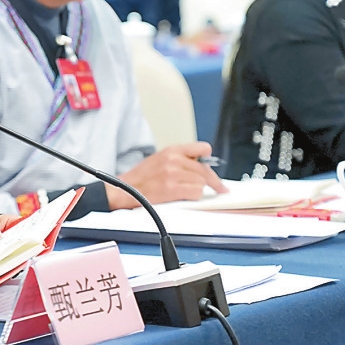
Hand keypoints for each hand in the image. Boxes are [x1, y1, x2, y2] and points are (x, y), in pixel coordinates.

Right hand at [107, 142, 224, 208]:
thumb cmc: (140, 178)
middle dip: (213, 181)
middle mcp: (174, 159)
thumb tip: (199, 166)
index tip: (212, 168)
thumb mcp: (159, 159)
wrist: (124, 190)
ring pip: (202, 182)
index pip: (203, 148)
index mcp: (171, 150)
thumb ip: (179, 160)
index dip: (209, 160)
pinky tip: (186, 196)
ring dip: (199, 189)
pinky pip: (196, 193)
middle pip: (205, 169)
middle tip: (220, 188)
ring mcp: (173, 174)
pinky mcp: (172, 189)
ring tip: (189, 191)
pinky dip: (194, 196)